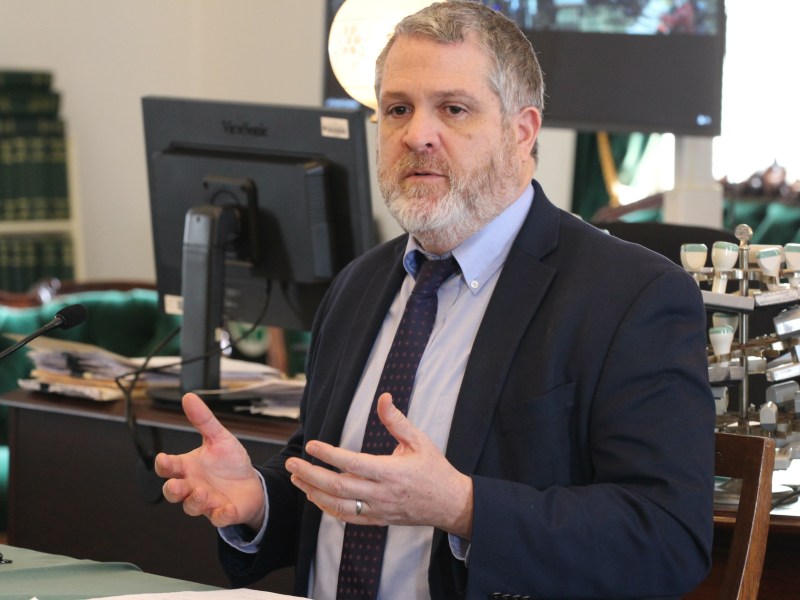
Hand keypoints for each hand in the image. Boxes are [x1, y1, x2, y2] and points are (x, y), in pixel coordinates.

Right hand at [154, 393, 264, 529]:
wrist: (251, 483)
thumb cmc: (229, 462)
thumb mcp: (219, 438)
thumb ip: (203, 420)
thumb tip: (189, 396)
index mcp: (188, 467)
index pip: (168, 467)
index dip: (163, 465)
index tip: (163, 459)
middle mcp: (192, 486)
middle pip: (172, 492)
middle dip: (172, 490)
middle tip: (177, 485)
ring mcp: (206, 502)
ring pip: (191, 507)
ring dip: (195, 501)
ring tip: (203, 493)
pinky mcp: (223, 513)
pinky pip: (218, 518)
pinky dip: (221, 515)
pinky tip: (227, 508)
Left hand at [286, 393, 472, 537]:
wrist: (449, 503)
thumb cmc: (434, 469)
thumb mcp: (419, 440)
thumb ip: (397, 420)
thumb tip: (383, 397)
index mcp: (391, 472)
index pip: (352, 463)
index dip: (329, 455)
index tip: (312, 445)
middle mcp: (381, 494)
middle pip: (337, 487)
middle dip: (310, 474)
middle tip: (292, 462)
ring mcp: (377, 510)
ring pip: (337, 506)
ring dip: (313, 492)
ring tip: (297, 478)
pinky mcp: (377, 520)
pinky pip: (347, 518)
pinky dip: (327, 508)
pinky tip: (315, 497)